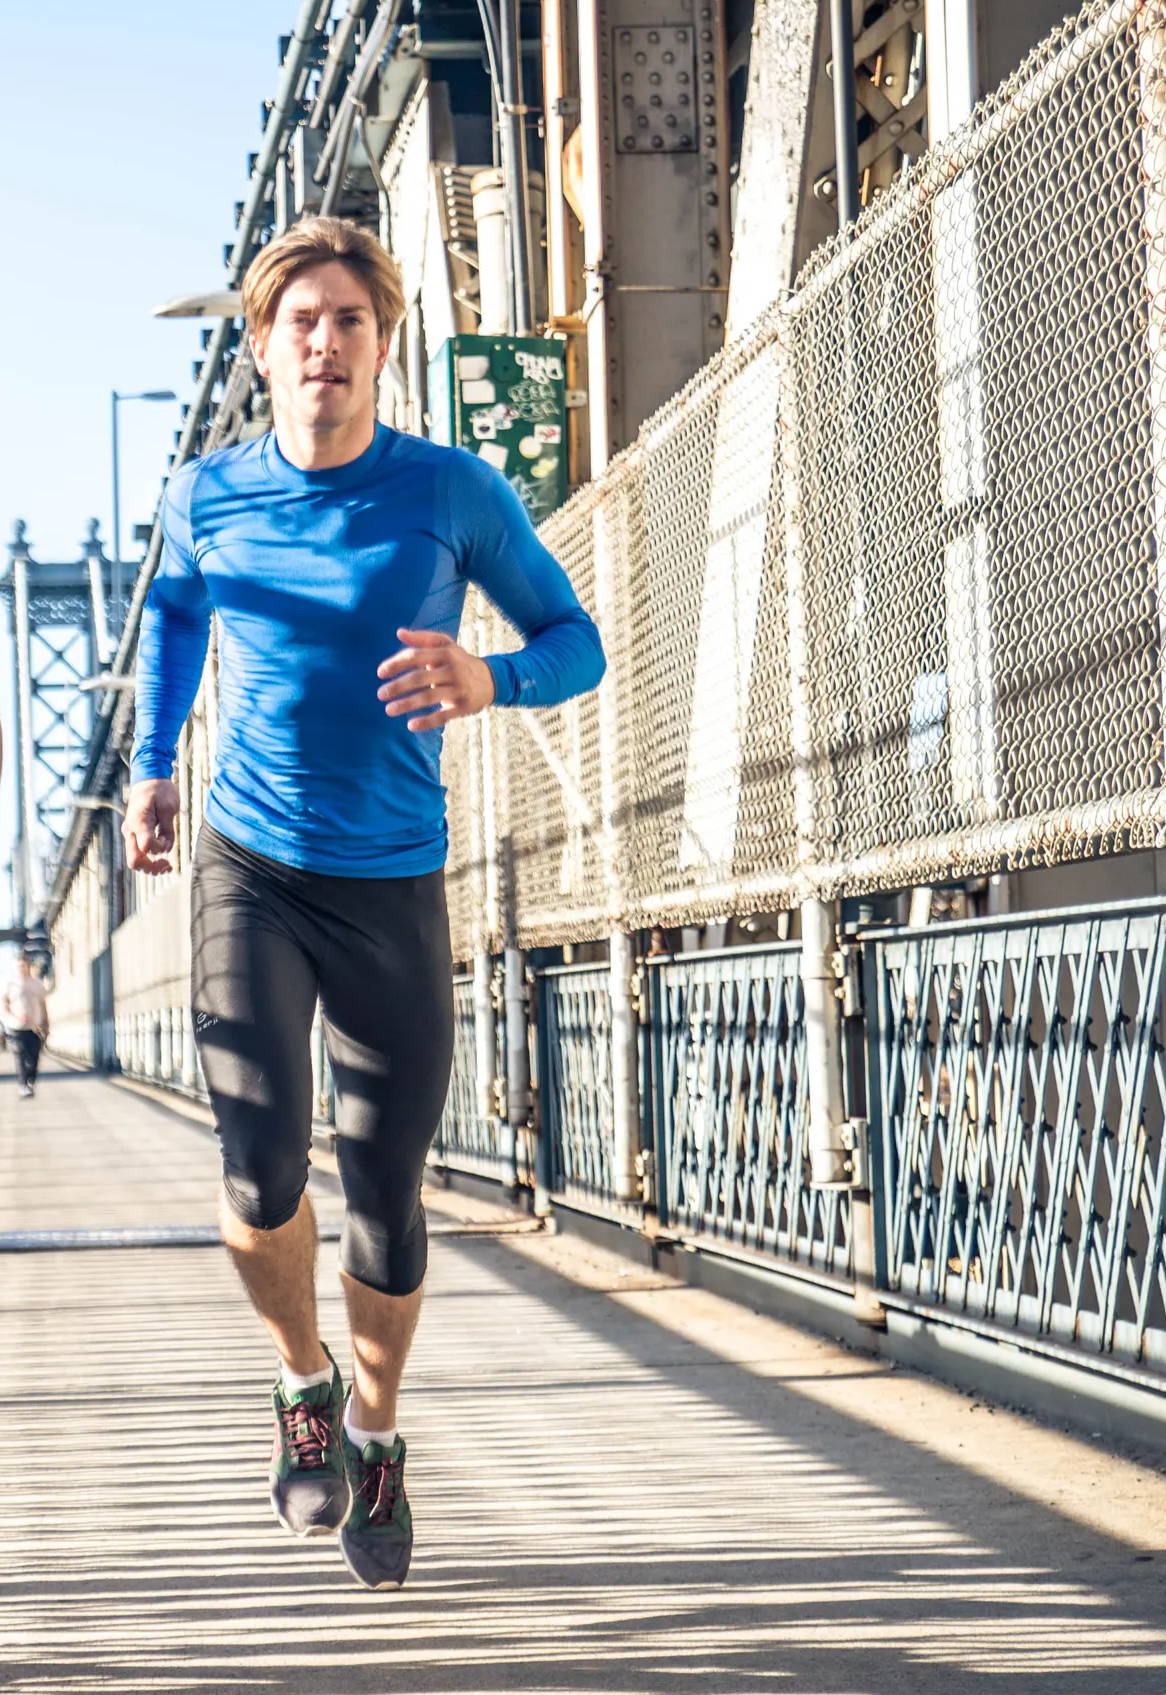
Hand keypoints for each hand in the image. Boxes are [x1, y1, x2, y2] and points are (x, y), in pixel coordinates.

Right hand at [122, 779, 179, 875]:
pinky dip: (150, 860)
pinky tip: (163, 860)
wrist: (149, 778)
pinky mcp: (135, 834)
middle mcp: (130, 831)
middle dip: (152, 868)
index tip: (168, 840)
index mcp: (138, 822)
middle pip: (135, 861)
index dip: (160, 849)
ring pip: (135, 861)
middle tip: (168, 866)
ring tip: (167, 866)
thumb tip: (165, 850)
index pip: (146, 848)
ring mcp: (130, 833)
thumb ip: (167, 830)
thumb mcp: (169, 807)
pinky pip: (139, 853)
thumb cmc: (160, 790)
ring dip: (151, 867)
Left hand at [377, 627, 495, 731]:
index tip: (380, 673)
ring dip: (407, 704)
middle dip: (398, 686)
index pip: (416, 656)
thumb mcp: (446, 645)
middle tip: (381, 694)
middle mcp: (452, 670)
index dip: (396, 663)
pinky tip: (411, 725)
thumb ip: (422, 639)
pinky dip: (427, 721)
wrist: (491, 679)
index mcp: (445, 653)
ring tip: (388, 710)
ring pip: (429, 697)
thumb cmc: (460, 661)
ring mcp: (458, 689)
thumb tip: (399, 633)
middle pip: (420, 677)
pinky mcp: (463, 707)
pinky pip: (443, 716)